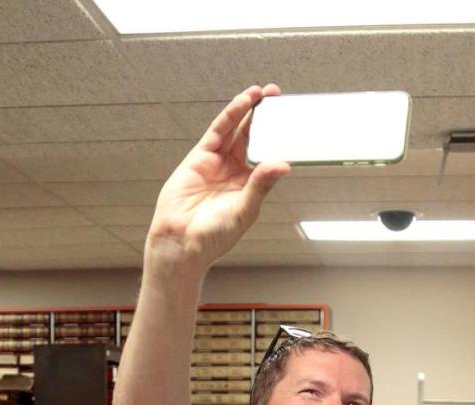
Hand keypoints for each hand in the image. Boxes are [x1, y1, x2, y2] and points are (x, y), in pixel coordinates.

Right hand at [146, 85, 290, 270]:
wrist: (182, 241)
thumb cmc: (215, 235)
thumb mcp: (245, 209)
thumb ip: (262, 185)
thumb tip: (284, 165)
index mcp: (250, 186)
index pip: (268, 156)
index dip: (278, 139)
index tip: (292, 123)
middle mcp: (235, 172)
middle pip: (253, 138)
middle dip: (265, 118)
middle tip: (279, 98)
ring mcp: (217, 162)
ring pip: (236, 131)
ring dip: (248, 110)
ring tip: (263, 93)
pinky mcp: (200, 156)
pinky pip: (218, 132)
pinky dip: (231, 115)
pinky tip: (244, 103)